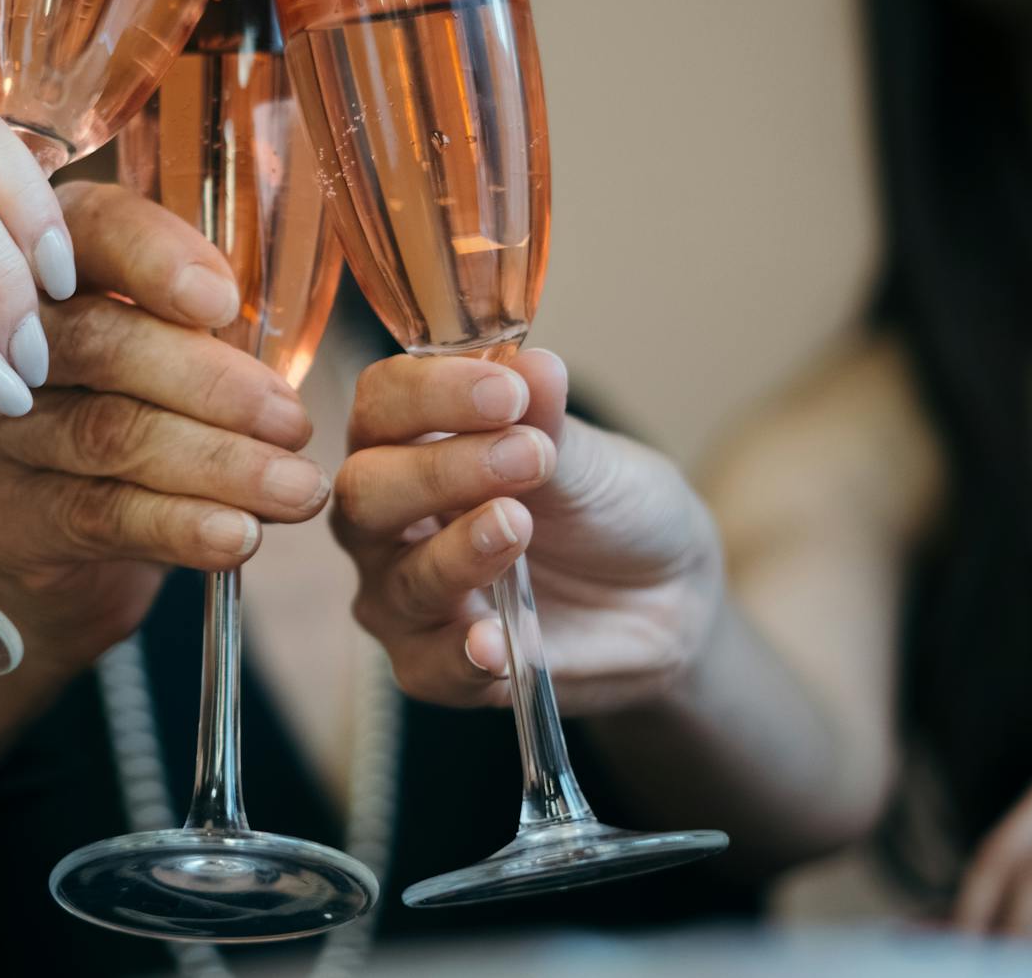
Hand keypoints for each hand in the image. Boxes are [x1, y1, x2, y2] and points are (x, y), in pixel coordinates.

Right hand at [0, 181, 327, 673]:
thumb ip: (212, 330)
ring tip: (296, 489)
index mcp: (57, 263)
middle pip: (99, 342)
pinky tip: (239, 535)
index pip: (93, 228)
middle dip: (212, 383)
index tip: (225, 302)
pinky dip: (181, 525)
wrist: (65, 541)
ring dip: (219, 462)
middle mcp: (5, 336)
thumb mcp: (174, 354)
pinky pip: (100, 516)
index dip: (156, 257)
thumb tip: (287, 365)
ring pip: (108, 434)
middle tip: (292, 422)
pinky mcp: (6, 517)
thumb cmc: (139, 417)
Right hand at [332, 350, 723, 714]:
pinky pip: (426, 665)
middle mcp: (387, 517)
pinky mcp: (432, 665)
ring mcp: (402, 592)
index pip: (382, 404)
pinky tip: (497, 641)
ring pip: (396, 577)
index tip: (507, 393)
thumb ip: (549, 421)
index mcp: (409, 442)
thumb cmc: (608, 508)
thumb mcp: (591, 458)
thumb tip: (535, 365)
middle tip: (525, 460)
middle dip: (440, 473)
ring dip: (459, 553)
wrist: (666, 598)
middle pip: (366, 490)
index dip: (432, 394)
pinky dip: (462, 654)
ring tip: (518, 528)